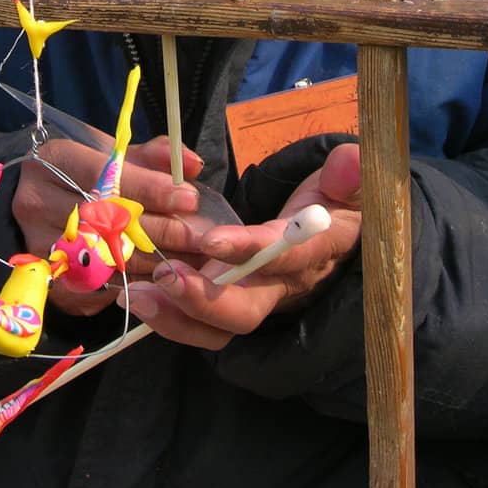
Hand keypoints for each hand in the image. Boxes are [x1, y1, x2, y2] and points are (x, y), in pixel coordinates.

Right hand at [12, 135, 205, 316]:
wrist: (37, 207)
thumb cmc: (83, 176)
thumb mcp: (112, 155)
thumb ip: (153, 157)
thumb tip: (192, 164)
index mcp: (54, 161)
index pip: (106, 177)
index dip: (151, 190)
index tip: (189, 198)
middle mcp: (38, 203)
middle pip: (110, 222)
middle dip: (164, 230)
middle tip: (202, 235)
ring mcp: (43, 245)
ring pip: (111, 258)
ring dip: (160, 261)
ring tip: (196, 258)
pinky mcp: (54, 281)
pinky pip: (106, 286)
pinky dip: (143, 283)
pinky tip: (171, 279)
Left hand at [119, 142, 362, 348]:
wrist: (334, 234)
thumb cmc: (335, 204)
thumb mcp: (347, 187)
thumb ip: (346, 176)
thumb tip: (350, 160)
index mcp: (312, 252)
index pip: (281, 256)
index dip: (248, 251)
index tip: (211, 240)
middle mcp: (283, 287)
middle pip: (246, 310)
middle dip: (204, 299)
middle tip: (164, 275)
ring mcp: (256, 300)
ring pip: (220, 328)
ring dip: (178, 316)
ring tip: (137, 296)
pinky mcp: (233, 304)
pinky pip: (203, 327)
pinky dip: (171, 319)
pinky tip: (138, 300)